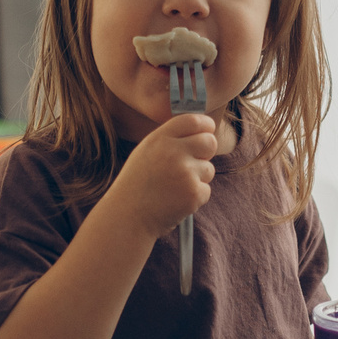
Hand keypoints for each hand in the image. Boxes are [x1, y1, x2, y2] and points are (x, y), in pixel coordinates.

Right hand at [104, 111, 218, 239]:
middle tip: (193, 162)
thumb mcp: (146, 152)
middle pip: (209, 142)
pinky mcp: (194, 193)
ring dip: (198, 178)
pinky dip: (195, 197)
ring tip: (174, 187)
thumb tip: (201, 131)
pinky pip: (206, 190)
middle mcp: (173, 152)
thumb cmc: (137, 185)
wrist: (127, 217)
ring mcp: (185, 173)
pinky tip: (176, 201)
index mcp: (159, 139)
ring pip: (209, 169)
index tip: (208, 130)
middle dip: (207, 151)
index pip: (193, 121)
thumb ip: (170, 140)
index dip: (205, 125)